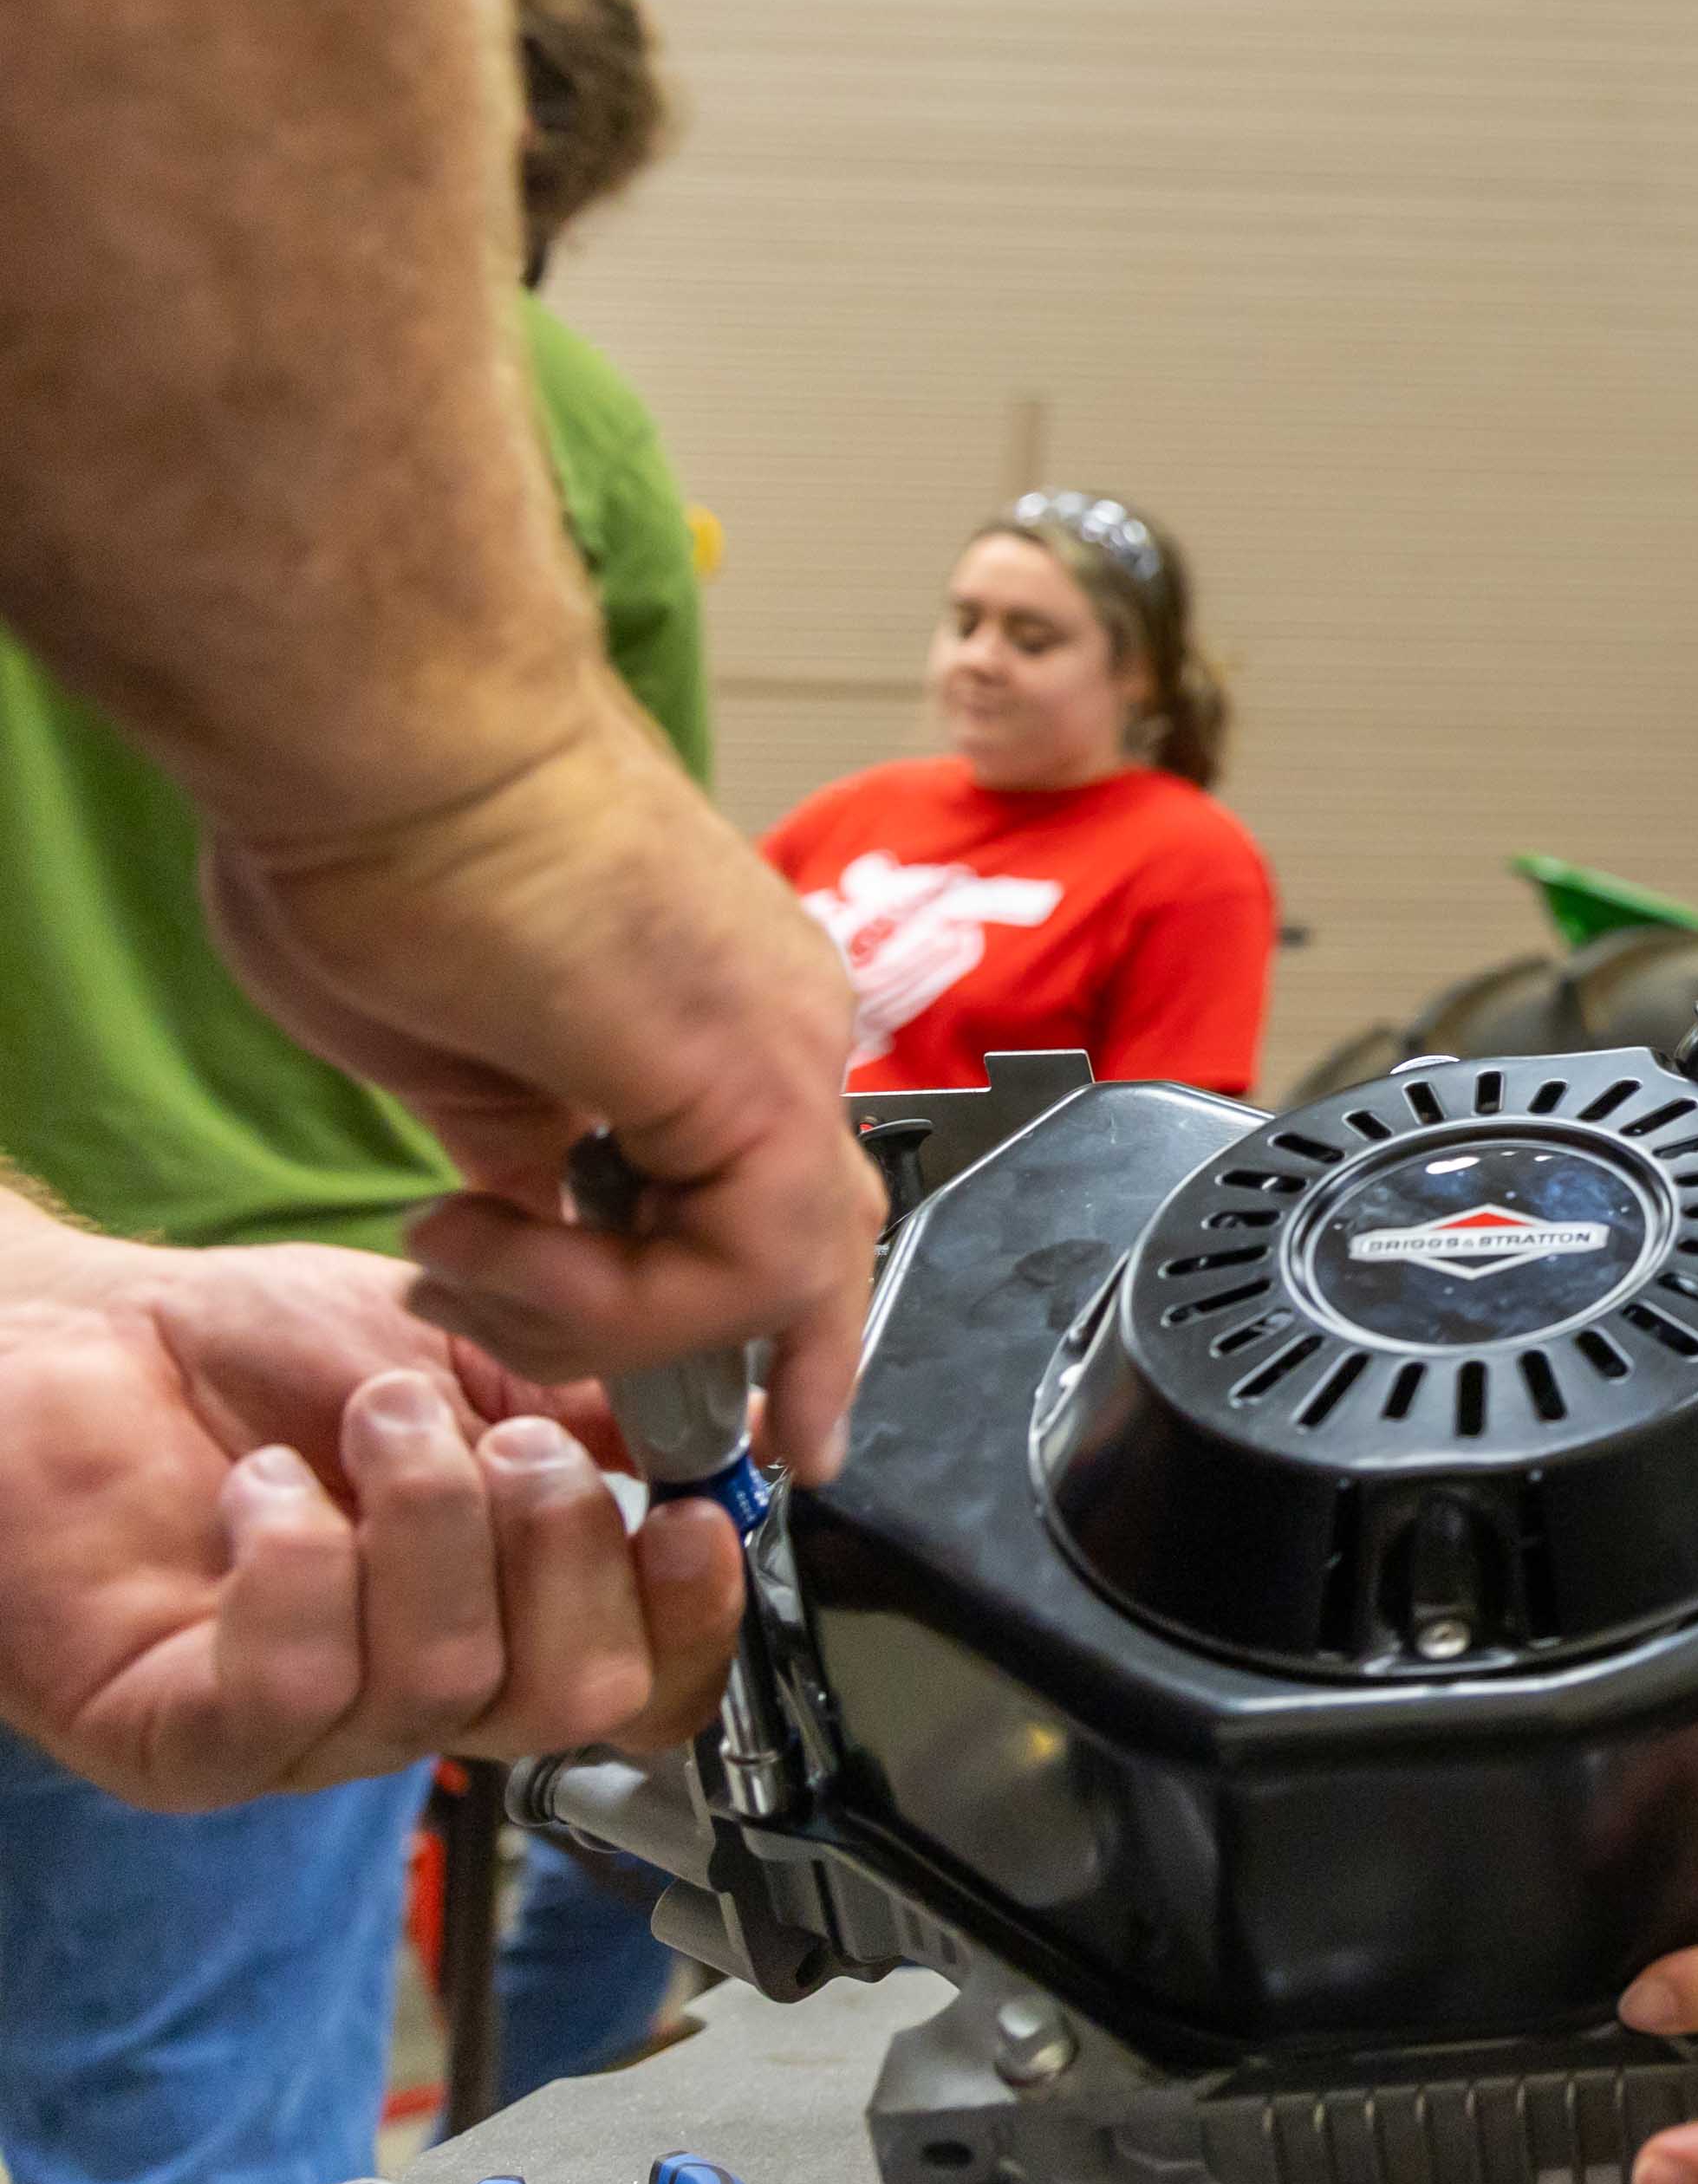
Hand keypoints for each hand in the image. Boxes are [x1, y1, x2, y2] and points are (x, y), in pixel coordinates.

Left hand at [0, 1213, 741, 1807]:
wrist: (72, 1335)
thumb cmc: (252, 1354)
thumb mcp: (473, 1356)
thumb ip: (599, 1410)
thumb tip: (739, 1436)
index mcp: (500, 1618)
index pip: (642, 1689)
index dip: (690, 1620)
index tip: (686, 1511)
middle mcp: (409, 1695)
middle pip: (572, 1704)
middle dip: (563, 1549)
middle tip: (511, 1436)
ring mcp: (297, 1732)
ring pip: (439, 1688)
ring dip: (425, 1518)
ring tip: (375, 1415)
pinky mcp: (177, 1739)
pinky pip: (294, 1687)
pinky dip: (298, 1562)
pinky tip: (262, 1486)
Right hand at [203, 699, 878, 1469]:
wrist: (384, 730)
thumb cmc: (382, 838)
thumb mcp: (452, 1050)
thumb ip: (517, 1143)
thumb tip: (530, 1213)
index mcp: (718, 1008)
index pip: (782, 1189)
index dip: (781, 1314)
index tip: (770, 1417)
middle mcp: (779, 1025)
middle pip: (829, 1240)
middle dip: (798, 1369)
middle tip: (751, 1454)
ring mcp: (782, 1047)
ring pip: (770, 1276)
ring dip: (595, 1324)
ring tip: (462, 1255)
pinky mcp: (760, 1075)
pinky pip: (735, 1267)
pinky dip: (600, 1297)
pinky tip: (487, 1234)